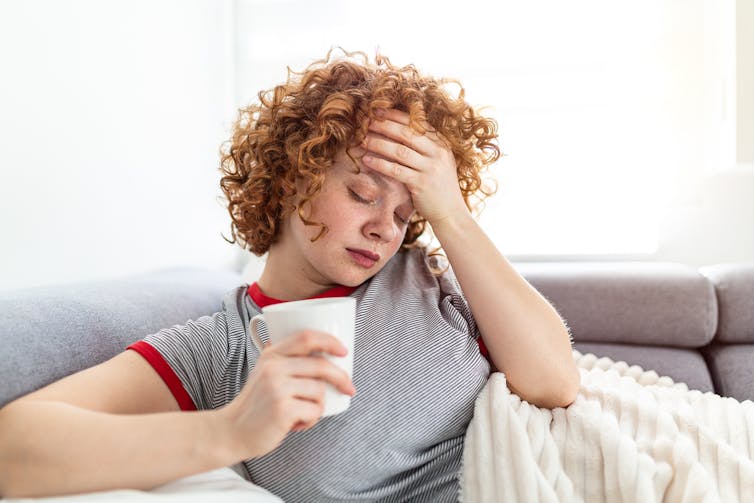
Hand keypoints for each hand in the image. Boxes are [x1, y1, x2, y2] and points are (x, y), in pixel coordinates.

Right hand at [219, 330, 356, 458]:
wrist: (231, 432)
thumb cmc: (255, 404)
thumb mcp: (265, 373)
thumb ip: (286, 361)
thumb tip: (326, 355)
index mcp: (272, 355)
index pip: (306, 337)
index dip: (329, 341)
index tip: (344, 351)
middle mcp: (273, 368)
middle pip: (320, 365)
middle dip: (341, 378)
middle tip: (349, 388)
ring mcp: (277, 388)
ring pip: (320, 391)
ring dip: (317, 406)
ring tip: (301, 414)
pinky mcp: (282, 409)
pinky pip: (314, 411)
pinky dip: (311, 421)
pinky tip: (296, 425)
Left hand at [361, 108, 467, 225]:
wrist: (451, 212)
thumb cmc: (439, 186)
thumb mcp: (438, 161)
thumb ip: (424, 146)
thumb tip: (397, 129)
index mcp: (442, 143)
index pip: (417, 122)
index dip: (396, 115)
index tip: (378, 110)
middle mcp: (438, 153)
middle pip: (407, 133)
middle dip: (385, 126)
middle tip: (367, 122)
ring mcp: (430, 168)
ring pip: (400, 151)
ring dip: (379, 144)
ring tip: (363, 140)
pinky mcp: (421, 184)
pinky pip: (396, 170)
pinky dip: (380, 164)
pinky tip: (367, 160)